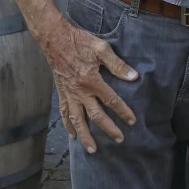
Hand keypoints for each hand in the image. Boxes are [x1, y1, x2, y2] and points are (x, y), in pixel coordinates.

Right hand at [41, 16, 137, 153]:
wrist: (54, 39)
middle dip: (108, 129)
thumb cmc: (79, 42)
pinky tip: (72, 135)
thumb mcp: (101, 48)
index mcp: (91, 80)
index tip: (132, 122)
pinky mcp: (61, 93)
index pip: (111, 100)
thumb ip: (117, 64)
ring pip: (77, 120)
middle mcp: (80, 91)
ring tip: (92, 149)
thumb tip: (134, 77)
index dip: (123, 112)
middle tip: (119, 140)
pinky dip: (68, 125)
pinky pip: (65, 113)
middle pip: (96, 116)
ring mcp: (69, 94)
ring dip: (85, 136)